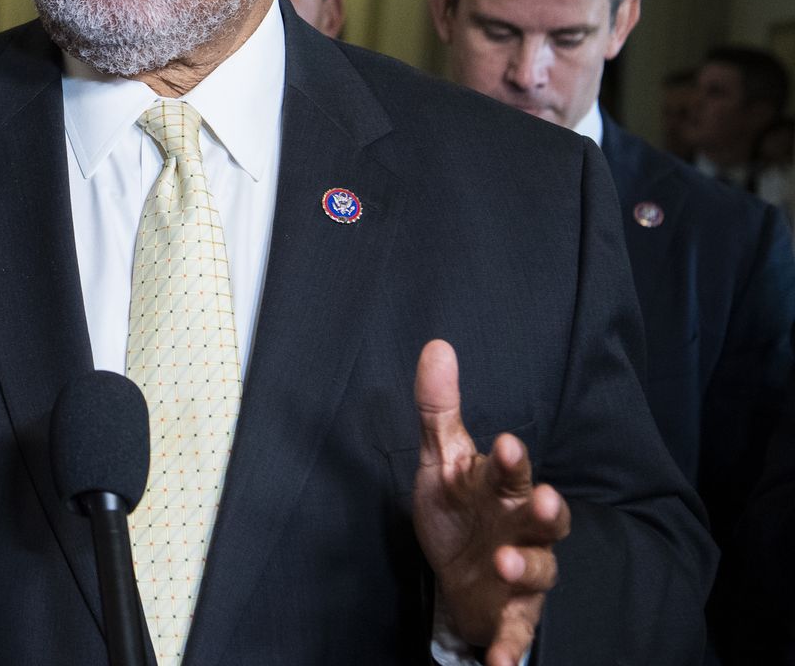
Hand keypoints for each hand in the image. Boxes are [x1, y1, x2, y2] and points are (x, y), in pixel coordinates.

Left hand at [411, 339, 570, 665]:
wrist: (461, 572)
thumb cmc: (459, 509)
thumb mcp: (442, 460)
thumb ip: (438, 409)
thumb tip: (436, 346)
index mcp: (502, 488)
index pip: (511, 469)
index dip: (510, 459)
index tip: (503, 444)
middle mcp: (521, 528)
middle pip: (544, 517)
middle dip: (544, 508)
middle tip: (542, 497)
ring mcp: (521, 572)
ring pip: (538, 569)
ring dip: (527, 566)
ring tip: (506, 562)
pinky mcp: (512, 613)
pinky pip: (517, 632)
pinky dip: (510, 647)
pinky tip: (500, 661)